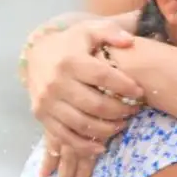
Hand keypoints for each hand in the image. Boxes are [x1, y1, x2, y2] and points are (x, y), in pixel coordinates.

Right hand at [25, 20, 143, 176]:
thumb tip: (129, 41)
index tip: (140, 92)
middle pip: (95, 105)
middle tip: (133, 110)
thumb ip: (110, 32)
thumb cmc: (71, 43)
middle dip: (120, 110)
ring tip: (122, 124)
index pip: (103, 77)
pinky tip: (101, 145)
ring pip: (82, 124)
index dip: (125, 86)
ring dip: (107, 129)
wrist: (36, 54)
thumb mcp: (89, 30)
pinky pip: (64, 136)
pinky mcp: (41, 115)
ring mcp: (47, 102)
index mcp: (70, 61)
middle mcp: (56, 82)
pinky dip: (84, 146)